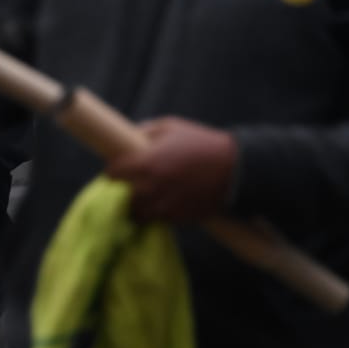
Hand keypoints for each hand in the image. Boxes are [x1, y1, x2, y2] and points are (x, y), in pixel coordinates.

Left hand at [105, 117, 237, 223]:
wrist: (236, 169)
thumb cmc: (202, 143)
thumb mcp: (171, 127)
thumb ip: (145, 131)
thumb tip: (128, 137)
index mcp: (146, 162)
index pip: (113, 173)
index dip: (112, 171)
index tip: (116, 169)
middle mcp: (152, 187)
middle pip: (121, 198)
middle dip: (122, 191)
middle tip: (127, 185)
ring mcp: (165, 206)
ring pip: (137, 214)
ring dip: (136, 206)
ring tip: (143, 198)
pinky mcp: (179, 219)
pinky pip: (157, 221)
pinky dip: (155, 214)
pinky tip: (161, 204)